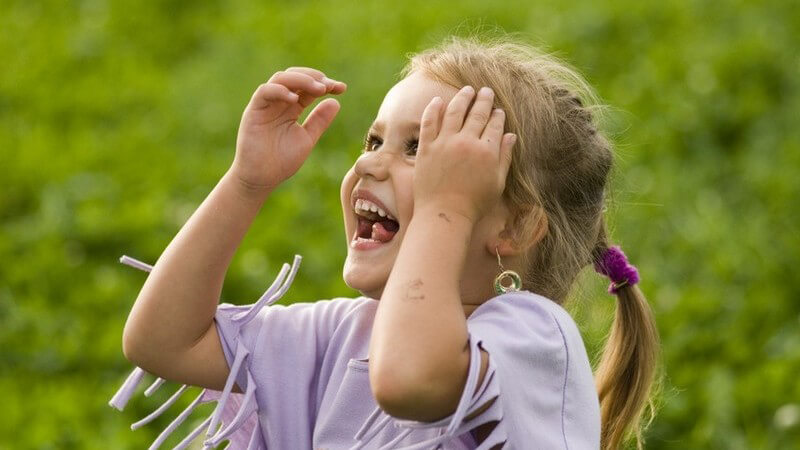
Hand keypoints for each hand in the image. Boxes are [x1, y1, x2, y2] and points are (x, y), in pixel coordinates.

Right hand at [231, 67, 346, 194]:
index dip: (325, 83)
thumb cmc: (281, 161)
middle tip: (330, 86)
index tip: (341, 88)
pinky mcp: (253, 111)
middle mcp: (278, 102)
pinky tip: (295, 99)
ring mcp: (265, 105)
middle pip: (295, 76)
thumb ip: (319, 121)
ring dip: (301, 80)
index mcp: (292, 107)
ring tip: (318, 89)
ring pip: (281, 79)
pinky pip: (264, 92)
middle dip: (314, 77)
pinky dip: (280, 91)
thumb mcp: (307, 138)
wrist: (262, 179)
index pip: (308, 87)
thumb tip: (336, 102)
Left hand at [414, 85, 515, 222]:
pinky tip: (438, 100)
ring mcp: (444, 143)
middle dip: (483, 100)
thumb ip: (504, 157)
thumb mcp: (497, 182)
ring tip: (467, 90)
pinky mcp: (426, 148)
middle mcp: (466, 142)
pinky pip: (429, 122)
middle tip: (485, 91)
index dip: (497, 115)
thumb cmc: (474, 204)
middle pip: (477, 113)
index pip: (494, 124)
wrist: (444, 215)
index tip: (498, 110)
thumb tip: (511, 135)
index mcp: (486, 151)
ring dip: (462, 98)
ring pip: (454, 111)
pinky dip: (433, 109)